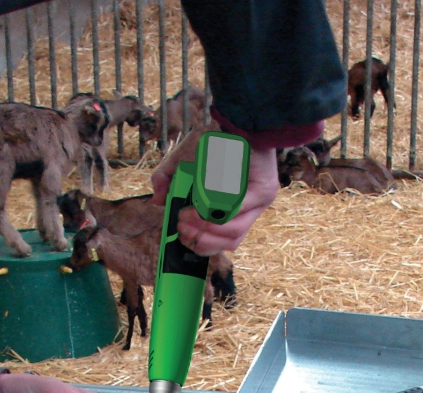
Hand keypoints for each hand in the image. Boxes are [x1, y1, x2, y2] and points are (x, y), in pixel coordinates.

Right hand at [152, 141, 278, 255]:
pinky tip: (199, 208)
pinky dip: (217, 214)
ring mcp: (258, 203)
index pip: (220, 241)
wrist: (234, 119)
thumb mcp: (182, 162)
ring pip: (234, 233)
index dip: (200, 244)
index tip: (180, 234)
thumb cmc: (212, 141)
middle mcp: (247, 210)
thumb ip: (168, 180)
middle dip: (201, 241)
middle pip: (228, 243)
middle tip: (181, 227)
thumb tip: (158, 201)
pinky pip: (240, 212)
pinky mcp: (264, 191)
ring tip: (186, 216)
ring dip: (206, 228)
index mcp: (231, 210)